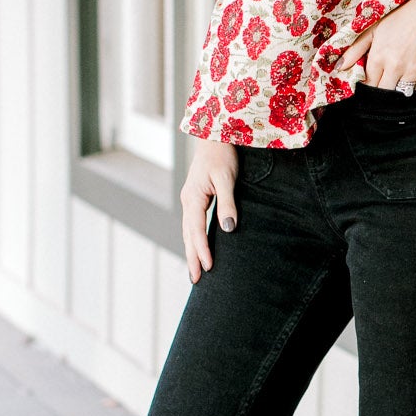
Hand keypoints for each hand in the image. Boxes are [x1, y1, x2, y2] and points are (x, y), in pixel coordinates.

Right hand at [181, 139, 237, 283]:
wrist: (214, 135)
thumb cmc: (222, 154)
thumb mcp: (227, 178)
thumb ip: (227, 203)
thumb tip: (227, 228)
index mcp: (193, 197)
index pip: (197, 230)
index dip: (202, 250)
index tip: (208, 267)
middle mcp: (188, 200)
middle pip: (188, 235)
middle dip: (192, 257)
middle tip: (196, 279)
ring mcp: (189, 199)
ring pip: (188, 231)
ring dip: (191, 250)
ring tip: (195, 270)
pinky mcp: (195, 198)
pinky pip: (192, 224)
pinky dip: (193, 239)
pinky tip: (197, 247)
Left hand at [341, 0, 415, 91]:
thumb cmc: (403, 15)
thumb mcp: (375, 27)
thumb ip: (355, 49)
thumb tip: (338, 68)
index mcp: (378, 56)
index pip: (369, 83)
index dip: (371, 84)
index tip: (375, 81)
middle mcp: (394, 65)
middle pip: (385, 92)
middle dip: (385, 89)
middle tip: (389, 79)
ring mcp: (413, 70)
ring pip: (402, 92)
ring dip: (401, 87)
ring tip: (404, 72)